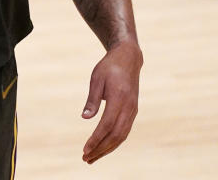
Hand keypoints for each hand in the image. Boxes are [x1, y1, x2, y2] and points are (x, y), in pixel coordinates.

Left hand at [81, 41, 142, 163]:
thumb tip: (85, 118)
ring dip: (107, 149)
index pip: (107, 125)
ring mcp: (133, 110)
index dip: (96, 139)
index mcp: (119, 98)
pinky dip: (114, 142)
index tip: (85, 149)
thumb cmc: (109, 67)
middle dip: (101, 149)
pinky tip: (104, 147)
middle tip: (86, 159)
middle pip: (115, 135)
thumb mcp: (96, 78)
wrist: (128, 58)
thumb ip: (92, 99)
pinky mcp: (133, 111)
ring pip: (122, 136)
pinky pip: (124, 131)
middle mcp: (128, 107)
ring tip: (93, 158)